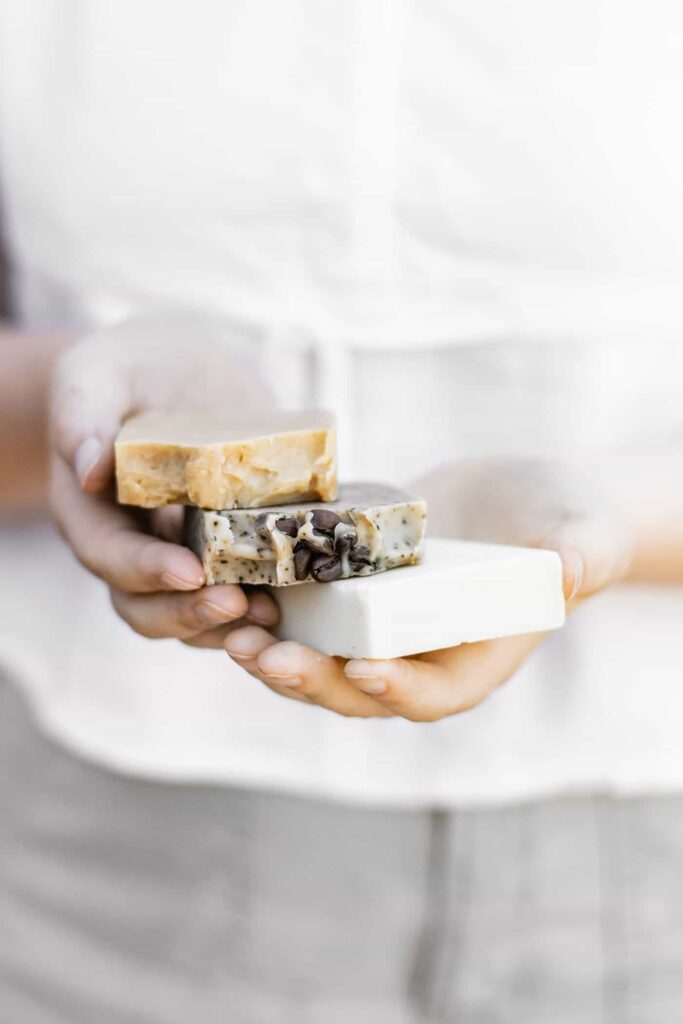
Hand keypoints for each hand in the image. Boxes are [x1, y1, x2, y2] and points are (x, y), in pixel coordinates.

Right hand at [50, 313, 279, 646]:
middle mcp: (130, 546)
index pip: (109, 555)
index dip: (146, 571)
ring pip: (191, 615)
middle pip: (145, 605)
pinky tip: (296, 600)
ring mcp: (178, 557)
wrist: (177, 375)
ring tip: (272, 616)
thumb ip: (84, 411)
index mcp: (91, 511)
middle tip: (239, 604)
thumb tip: (90, 467)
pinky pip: (237, 595)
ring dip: (229, 626)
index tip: (190, 573)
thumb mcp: (98, 372)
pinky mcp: (225, 554)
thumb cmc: (130, 369)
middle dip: (190, 614)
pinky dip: (262, 608)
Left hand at [222, 459, 634, 719]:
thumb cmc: (565, 522)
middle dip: (312, 681)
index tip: (365, 667)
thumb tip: (571, 571)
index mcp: (477, 659)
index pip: (438, 693)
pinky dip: (269, 614)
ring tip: (231, 636)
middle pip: (361, 689)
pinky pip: (306, 618)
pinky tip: (231, 593)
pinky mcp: (354, 596)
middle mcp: (421, 656)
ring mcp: (382, 629)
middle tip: (264, 658)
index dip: (401, 688)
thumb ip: (582, 555)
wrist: (519, 498)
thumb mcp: (584, 535)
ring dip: (274, 657)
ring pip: (320, 661)